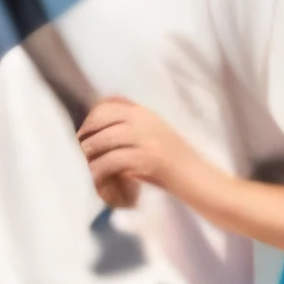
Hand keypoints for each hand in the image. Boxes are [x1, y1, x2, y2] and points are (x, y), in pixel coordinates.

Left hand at [79, 95, 208, 213]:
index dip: (91, 119)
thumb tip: (94, 130)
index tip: (84, 134)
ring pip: (101, 141)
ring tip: (93, 168)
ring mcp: (148, 138)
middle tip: (86, 154)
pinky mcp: (149, 158)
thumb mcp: (153, 135)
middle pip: (100, 120)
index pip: (107, 103)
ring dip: (91, 157)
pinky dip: (100, 172)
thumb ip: (130, 128)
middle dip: (87, 138)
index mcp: (146, 113)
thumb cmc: (174, 164)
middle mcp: (145, 120)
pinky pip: (111, 162)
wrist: (199, 180)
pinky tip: (101, 181)